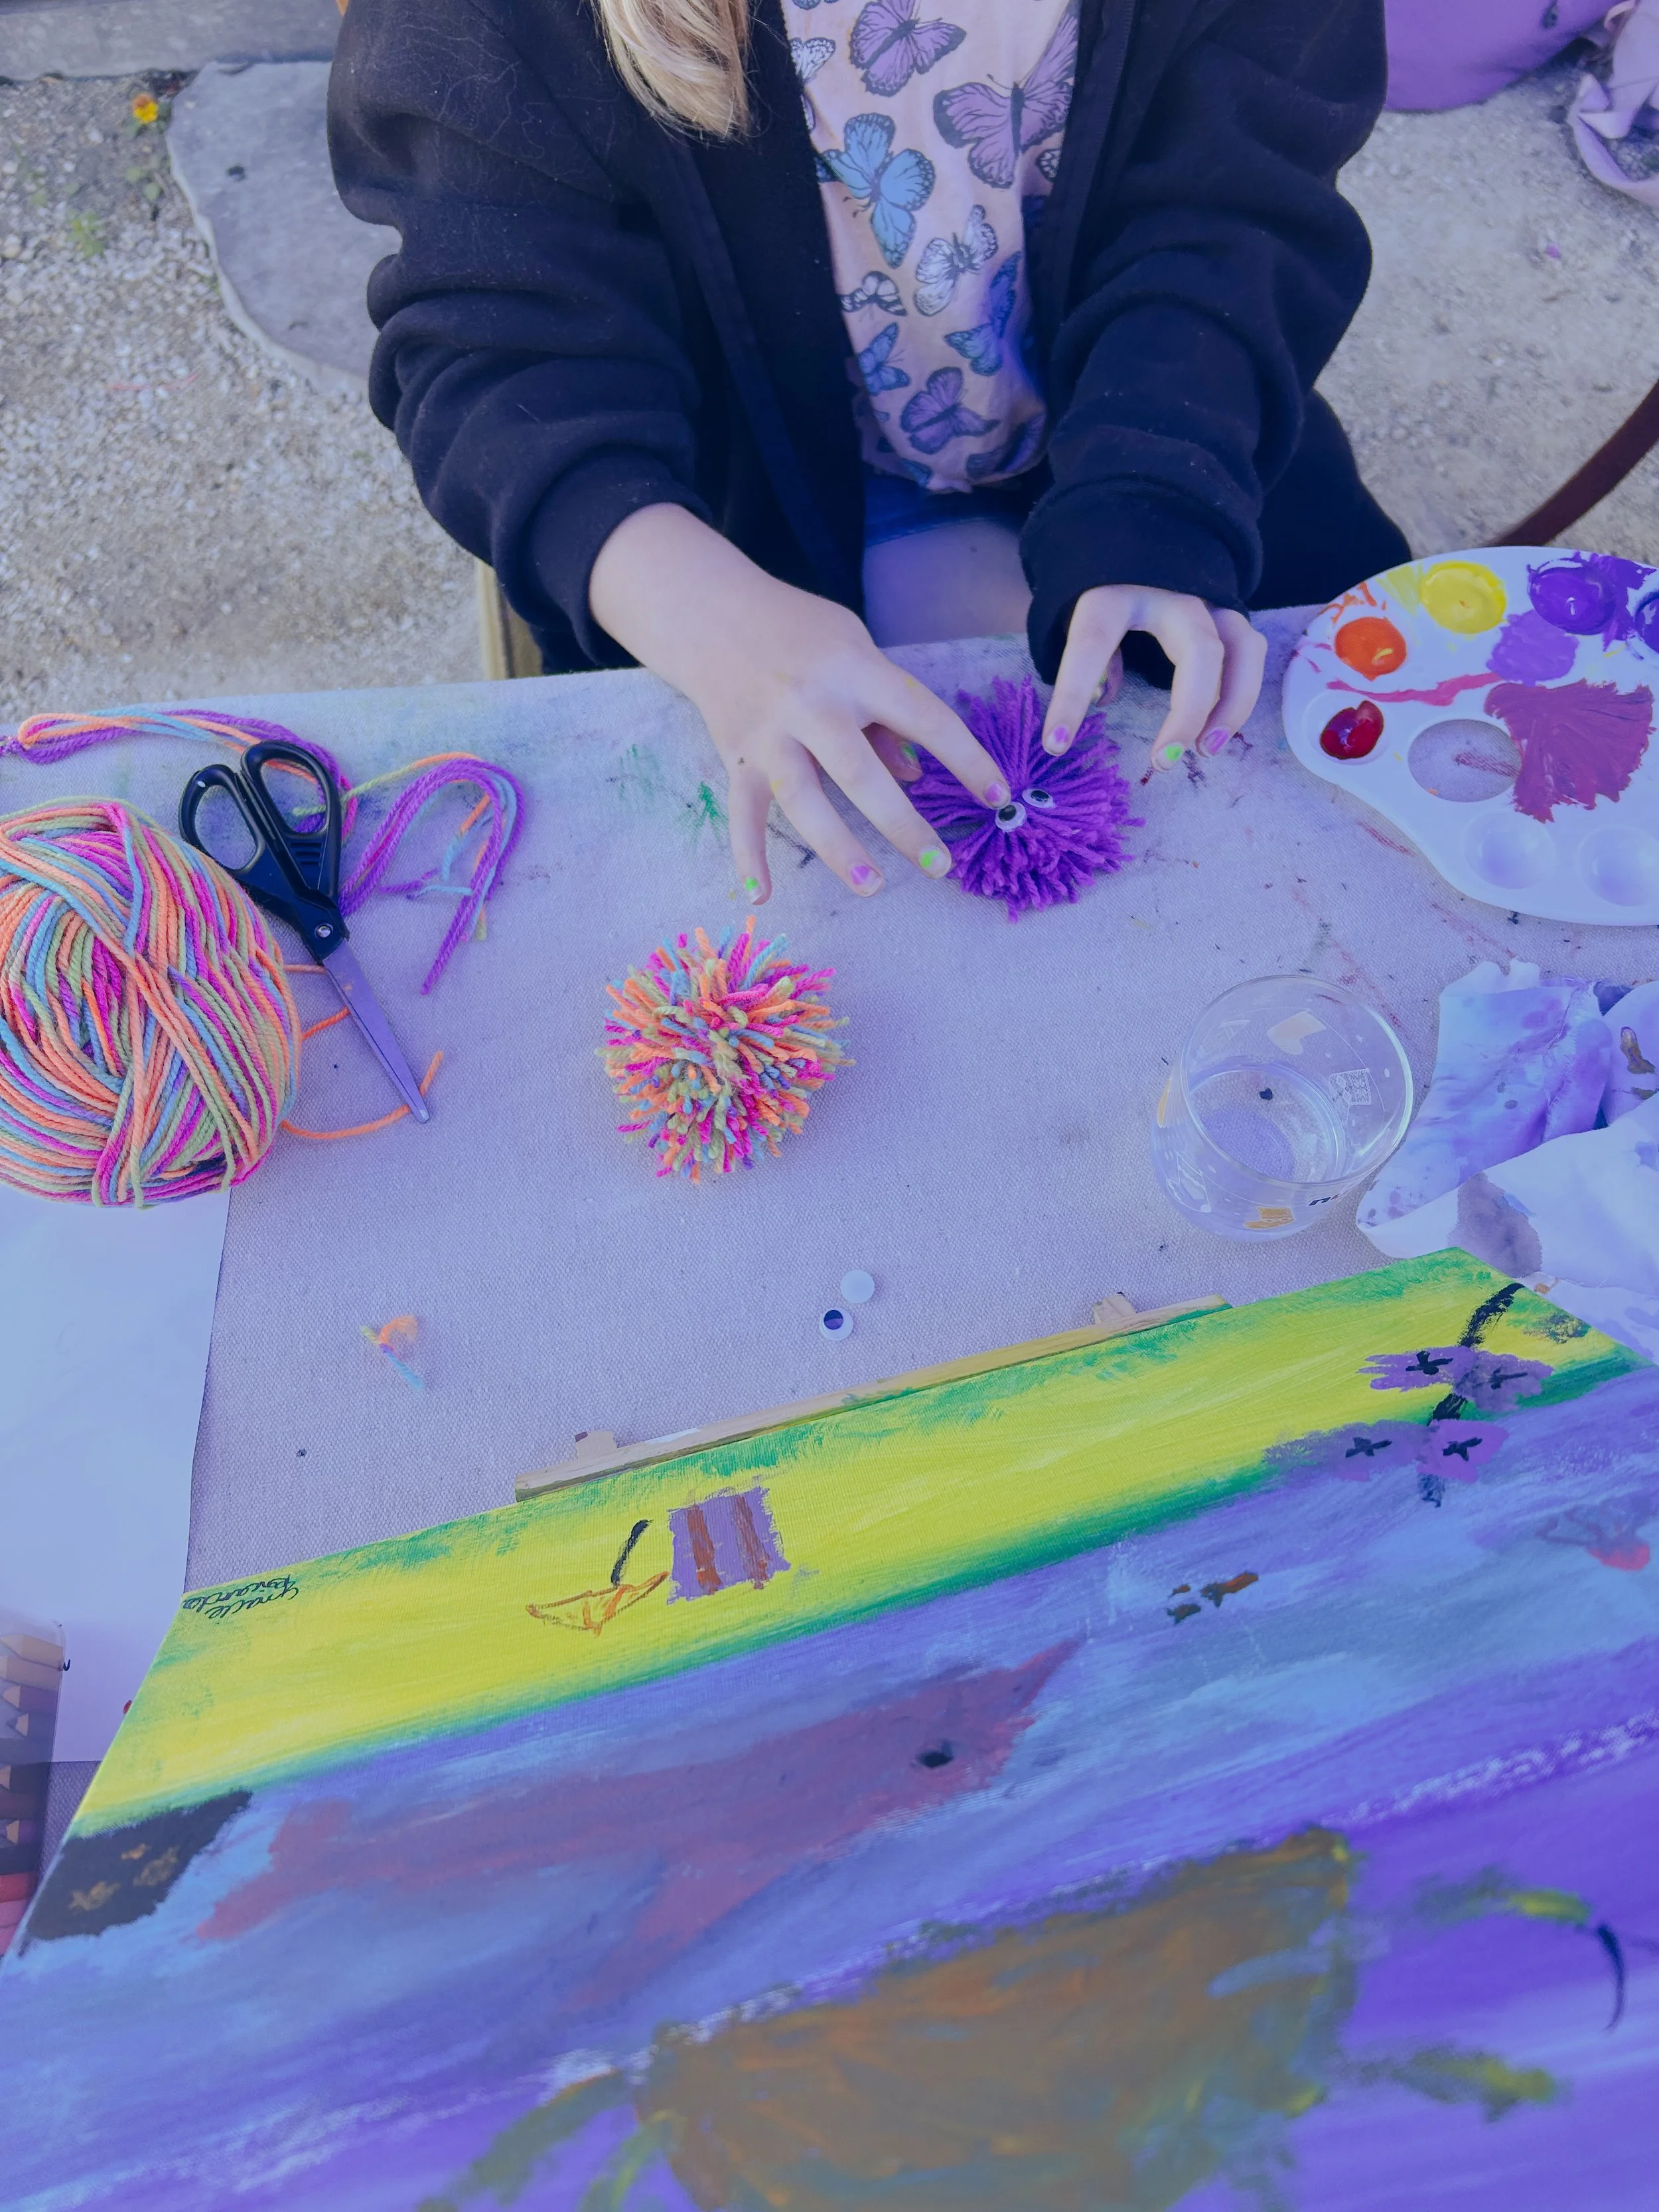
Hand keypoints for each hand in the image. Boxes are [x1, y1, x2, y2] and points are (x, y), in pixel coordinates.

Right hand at [589, 506, 1007, 899]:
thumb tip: (915, 775)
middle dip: (902, 824)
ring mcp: (768, 736)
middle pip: (860, 774)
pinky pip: (742, 815)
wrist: (708, 612)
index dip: (965, 759)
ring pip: (803, 800)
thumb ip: (885, 713)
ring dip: (837, 848)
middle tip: (940, 866)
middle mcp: (810, 705)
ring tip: (872, 888)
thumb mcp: (856, 650)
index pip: (923, 718)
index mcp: (854, 672)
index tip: (998, 797)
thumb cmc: (799, 632)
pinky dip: (747, 856)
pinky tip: (759, 896)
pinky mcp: (734, 758)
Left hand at [1039, 585, 1266, 774]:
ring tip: (1206, 750)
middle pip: (1199, 650)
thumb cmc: (1102, 585)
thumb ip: (1089, 654)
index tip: (1056, 744)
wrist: (1139, 533)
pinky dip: (1240, 695)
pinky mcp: (1230, 612)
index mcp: (1114, 590)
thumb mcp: (1078, 612)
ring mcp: (1210, 601)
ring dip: (1231, 706)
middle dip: (1188, 710)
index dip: (1072, 697)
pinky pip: (1249, 654)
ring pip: (1241, 651)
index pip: (1092, 644)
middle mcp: (1173, 593)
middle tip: (1164, 761)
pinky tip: (1217, 733)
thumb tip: (1102, 699)